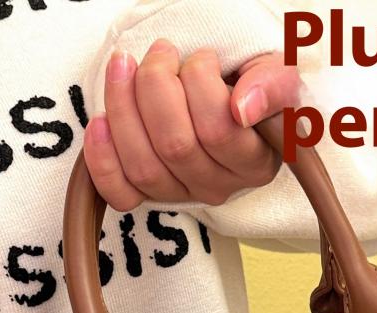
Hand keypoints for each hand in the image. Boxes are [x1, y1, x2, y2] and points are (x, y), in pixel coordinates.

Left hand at [84, 41, 300, 210]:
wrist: (229, 97)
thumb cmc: (252, 87)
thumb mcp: (276, 76)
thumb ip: (272, 86)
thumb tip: (240, 109)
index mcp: (255, 163)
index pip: (219, 130)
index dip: (199, 82)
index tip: (202, 56)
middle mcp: (220, 187)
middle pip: (175, 146)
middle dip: (155, 84)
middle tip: (161, 53)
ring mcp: (184, 194)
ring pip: (144, 166)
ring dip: (122, 107)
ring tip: (125, 66)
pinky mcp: (151, 196)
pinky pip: (121, 194)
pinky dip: (102, 160)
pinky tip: (99, 123)